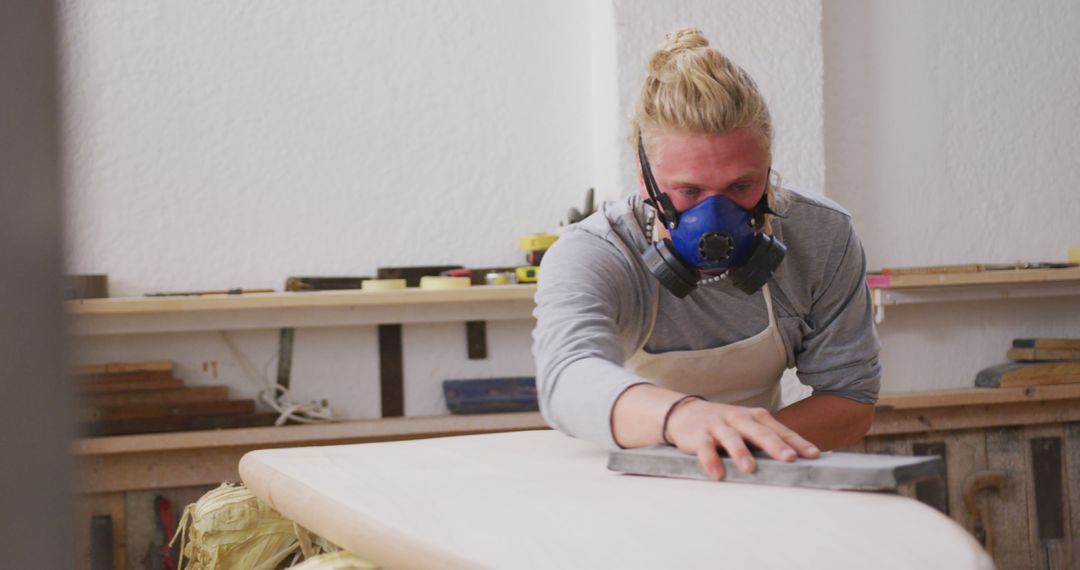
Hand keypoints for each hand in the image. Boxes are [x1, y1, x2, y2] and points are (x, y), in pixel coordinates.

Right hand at [665, 399, 819, 479]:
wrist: (685, 412)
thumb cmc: (725, 423)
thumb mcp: (748, 426)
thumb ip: (769, 437)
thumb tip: (800, 458)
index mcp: (755, 417)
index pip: (780, 430)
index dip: (797, 442)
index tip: (814, 455)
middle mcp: (739, 419)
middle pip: (759, 432)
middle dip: (774, 445)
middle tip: (789, 459)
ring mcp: (718, 426)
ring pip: (731, 438)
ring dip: (741, 452)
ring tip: (750, 468)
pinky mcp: (699, 435)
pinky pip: (705, 448)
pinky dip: (710, 460)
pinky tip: (717, 474)